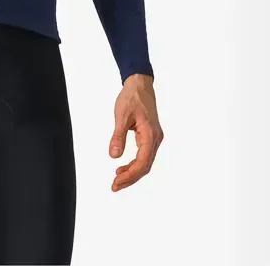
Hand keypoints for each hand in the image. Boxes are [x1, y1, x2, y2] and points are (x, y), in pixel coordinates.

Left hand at [109, 74, 162, 191]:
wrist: (140, 84)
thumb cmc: (132, 97)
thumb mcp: (121, 116)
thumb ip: (118, 136)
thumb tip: (113, 155)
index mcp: (150, 134)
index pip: (142, 162)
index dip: (130, 175)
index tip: (116, 182)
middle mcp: (155, 139)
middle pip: (145, 166)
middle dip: (130, 178)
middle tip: (114, 186)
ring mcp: (154, 138)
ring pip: (145, 162)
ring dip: (132, 172)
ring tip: (117, 179)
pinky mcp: (150, 136)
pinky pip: (144, 155)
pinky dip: (134, 164)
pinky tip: (123, 167)